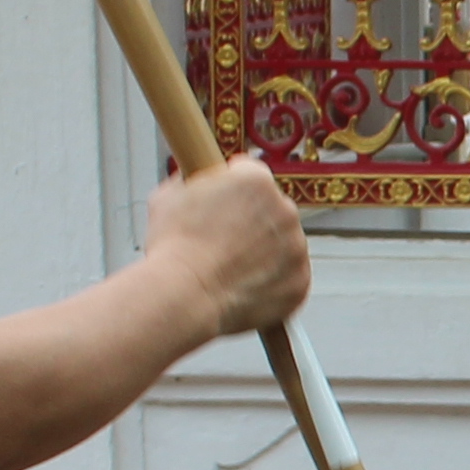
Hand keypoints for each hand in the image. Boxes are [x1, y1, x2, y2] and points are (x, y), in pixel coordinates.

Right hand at [148, 154, 310, 336]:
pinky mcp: (300, 281)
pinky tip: (244, 286)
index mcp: (255, 181)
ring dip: (264, 251)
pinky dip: (272, 282)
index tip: (223, 201)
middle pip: (271, 208)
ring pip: (283, 244)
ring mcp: (297, 247)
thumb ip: (189, 182)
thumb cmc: (173, 247)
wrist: (185, 296)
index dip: (232, 187)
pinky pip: (289, 277)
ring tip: (230, 267)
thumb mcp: (168, 196)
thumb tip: (190, 180)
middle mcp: (285, 209)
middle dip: (251, 220)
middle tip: (223, 240)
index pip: (251, 173)